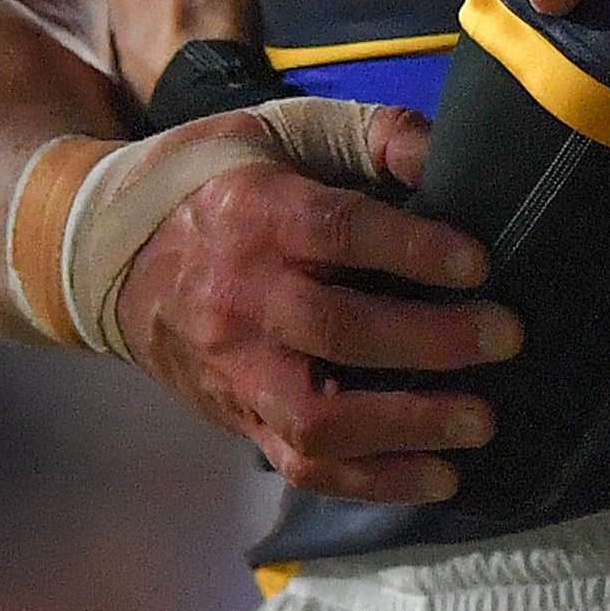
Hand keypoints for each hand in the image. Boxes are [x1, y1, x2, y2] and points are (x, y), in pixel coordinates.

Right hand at [113, 104, 519, 501]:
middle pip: (336, 331)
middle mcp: (239, 298)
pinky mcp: (235, 417)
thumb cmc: (213, 181)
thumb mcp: (282, 129)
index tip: (480, 262)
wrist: (104, 252)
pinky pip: (302, 465)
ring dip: (407, 427)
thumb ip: (370, 134)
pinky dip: (374, 481)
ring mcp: (234, 369)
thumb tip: (443, 153)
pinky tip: (438, 475)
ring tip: (480, 421)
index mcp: (254, 214)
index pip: (338, 232)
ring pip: (318, 419)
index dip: (413, 249)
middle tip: (505, 338)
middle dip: (430, 341)